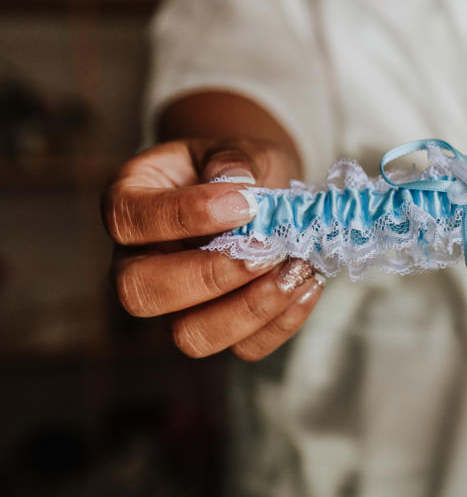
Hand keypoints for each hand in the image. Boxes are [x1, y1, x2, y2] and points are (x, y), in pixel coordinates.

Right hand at [102, 137, 323, 359]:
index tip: (244, 204)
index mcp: (130, 207)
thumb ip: (233, 161)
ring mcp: (176, 306)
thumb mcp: (234, 148)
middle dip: (211, 275)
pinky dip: (280, 323)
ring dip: (250, 308)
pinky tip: (308, 285)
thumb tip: (239, 184)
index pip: (128, 221)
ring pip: (191, 335)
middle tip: (268, 248)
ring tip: (296, 269)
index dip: (182, 217)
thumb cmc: (235, 171)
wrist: (260, 194)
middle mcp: (139, 264)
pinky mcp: (220, 330)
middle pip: (142, 293)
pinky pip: (242, 348)